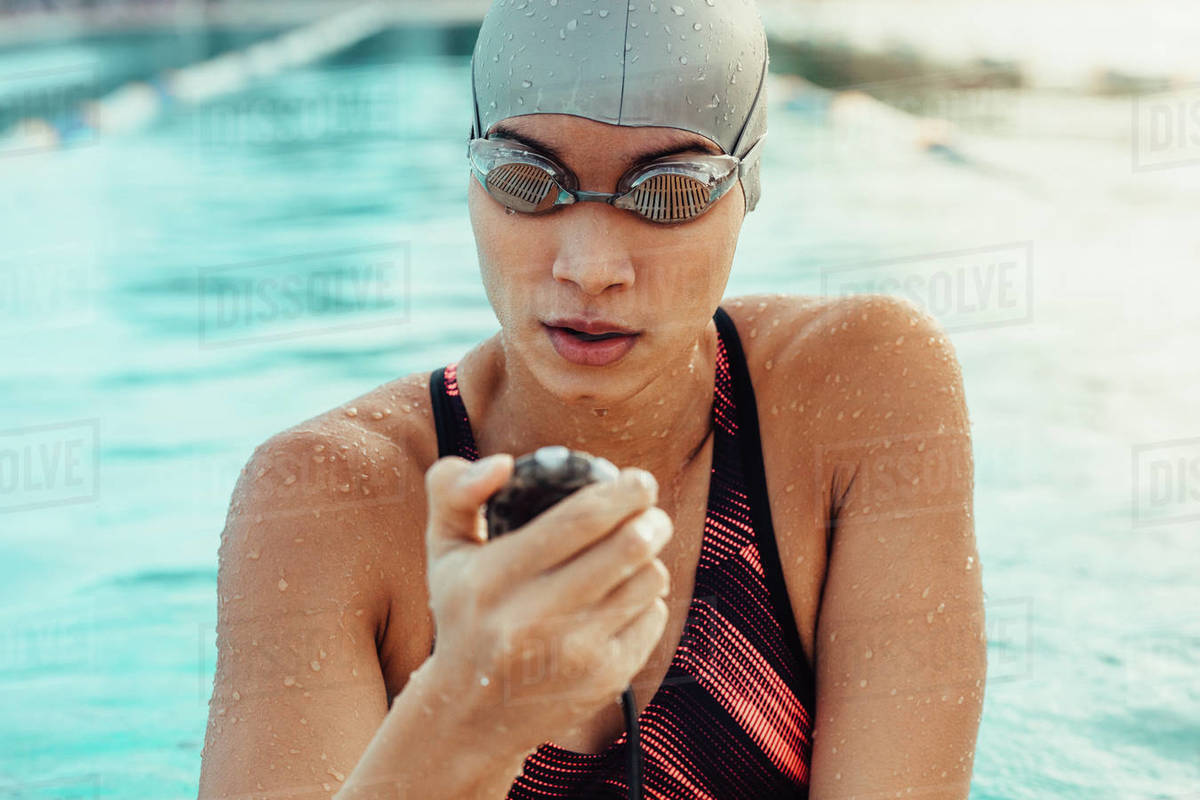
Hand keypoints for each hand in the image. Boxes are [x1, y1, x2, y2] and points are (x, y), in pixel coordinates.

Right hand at [421, 453, 672, 752]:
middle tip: (649, 509)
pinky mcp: (605, 679)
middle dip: (651, 517)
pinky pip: (652, 616)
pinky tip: (619, 598)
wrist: (469, 713)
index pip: (581, 519)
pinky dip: (645, 598)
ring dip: (649, 557)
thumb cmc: (464, 612)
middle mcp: (534, 619)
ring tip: (632, 552)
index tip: (638, 480)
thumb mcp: (445, 549)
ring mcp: (575, 654)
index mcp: (493, 579)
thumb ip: (455, 490)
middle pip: (629, 545)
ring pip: (649, 579)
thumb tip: (502, 462)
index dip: (623, 491)